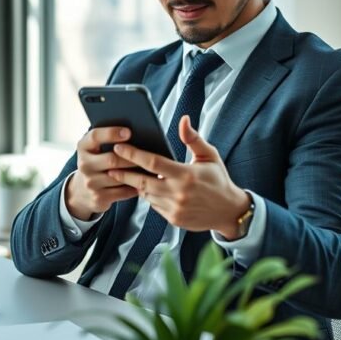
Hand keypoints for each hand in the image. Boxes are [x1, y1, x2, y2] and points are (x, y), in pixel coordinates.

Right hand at [65, 126, 138, 220]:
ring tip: (150, 168)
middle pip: (111, 159)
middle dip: (131, 158)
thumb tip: (136, 135)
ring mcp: (90, 183)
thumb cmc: (98, 163)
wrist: (82, 191)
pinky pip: (123, 191)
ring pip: (119, 177)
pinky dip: (135, 187)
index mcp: (83, 147)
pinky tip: (144, 182)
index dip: (112, 133)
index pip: (95, 136)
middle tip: (147, 155)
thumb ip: (109, 141)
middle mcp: (84, 165)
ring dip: (136, 173)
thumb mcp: (96, 149)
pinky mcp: (98, 197)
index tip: (128, 132)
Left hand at [108, 115, 251, 236]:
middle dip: (124, 172)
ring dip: (135, 184)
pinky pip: (154, 206)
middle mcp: (178, 193)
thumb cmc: (219, 180)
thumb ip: (193, 139)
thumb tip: (183, 119)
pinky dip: (148, 196)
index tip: (119, 147)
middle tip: (111, 164)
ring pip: (146, 195)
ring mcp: (175, 208)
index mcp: (186, 175)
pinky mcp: (173, 219)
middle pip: (142, 181)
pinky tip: (144, 188)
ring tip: (123, 174)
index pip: (153, 163)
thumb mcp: (209, 156)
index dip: (134, 154)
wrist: (229, 211)